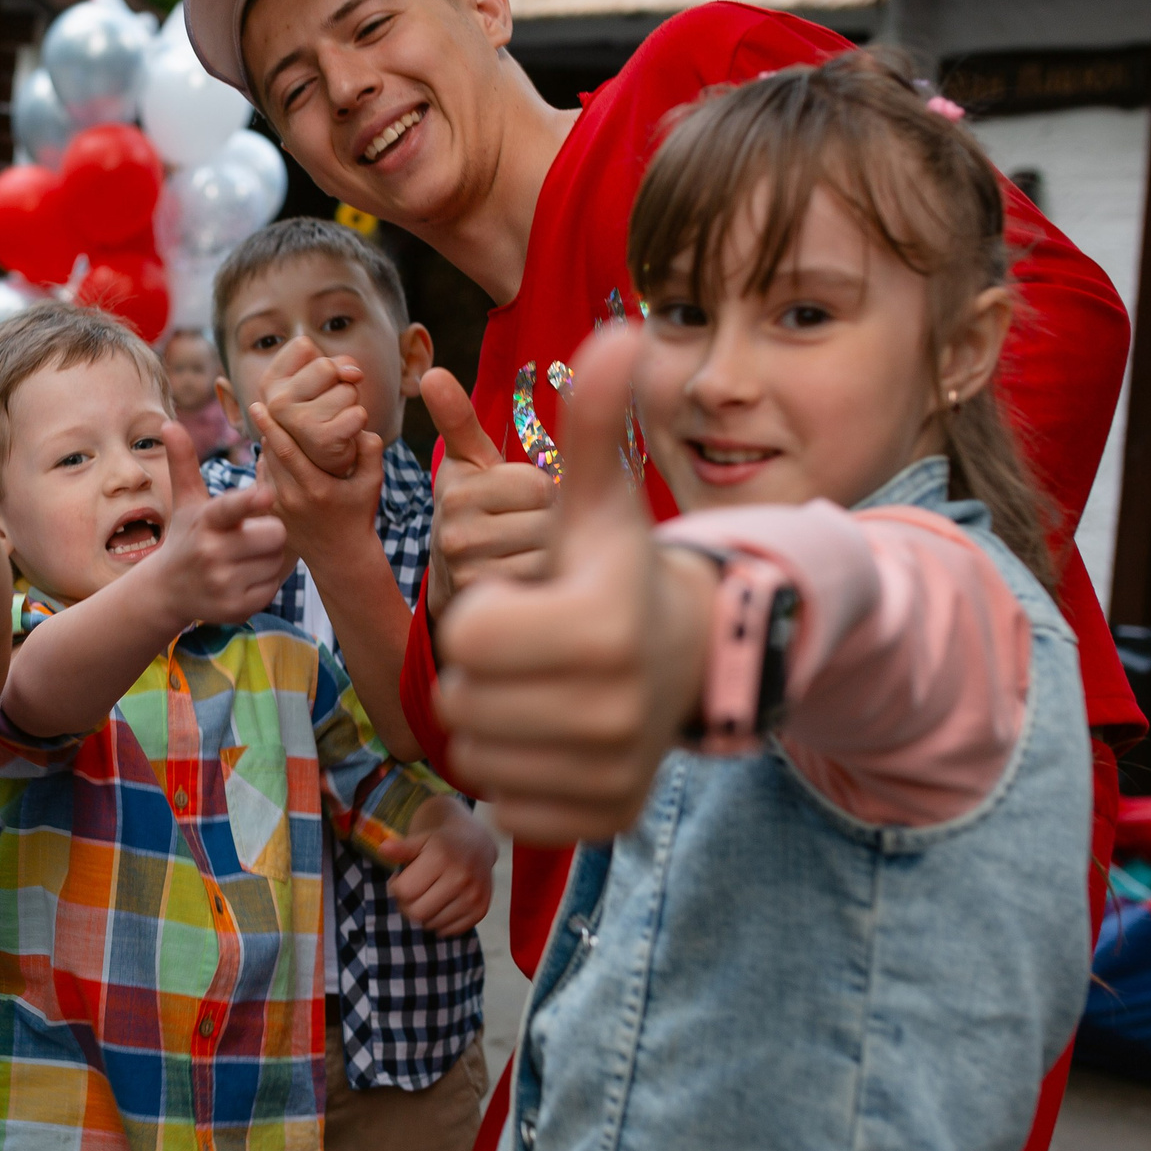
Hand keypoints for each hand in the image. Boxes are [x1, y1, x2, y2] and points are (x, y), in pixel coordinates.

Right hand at [142, 424, 294, 625]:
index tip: (267, 495)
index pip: (232, 508)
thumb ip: (184, 462)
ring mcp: (224, 584)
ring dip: (272, 556)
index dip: (251, 502)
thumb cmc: (185, 536)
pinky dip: (268, 579)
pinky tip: (247, 575)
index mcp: (205, 521)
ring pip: (279, 560)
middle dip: (271, 530)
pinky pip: (275, 586)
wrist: (167, 591)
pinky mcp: (237, 608)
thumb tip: (168, 422)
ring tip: (249, 554)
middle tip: (255, 532)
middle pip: (275, 533)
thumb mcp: (185, 500)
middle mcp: (212, 553)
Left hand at [249, 398, 383, 560]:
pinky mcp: (270, 514)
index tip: (259, 405)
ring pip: (263, 466)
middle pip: (270, 454)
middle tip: (267, 407)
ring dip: (266, 446)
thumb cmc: (360, 513)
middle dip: (268, 430)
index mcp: (316, 488)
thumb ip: (370, 449)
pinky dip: (266, 464)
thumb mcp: (373, 482)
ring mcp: (277, 508)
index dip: (270, 425)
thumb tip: (358, 422)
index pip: (285, 450)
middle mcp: (291, 499)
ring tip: (273, 429)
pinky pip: (262, 480)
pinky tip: (276, 455)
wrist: (341, 556)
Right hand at [256, 336, 369, 477]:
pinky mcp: (321, 439)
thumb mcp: (318, 384)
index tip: (314, 387)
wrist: (326, 470)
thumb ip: (333, 364)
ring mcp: (296, 422)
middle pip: (326, 366)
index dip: (319, 363)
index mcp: (268, 384)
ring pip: (347, 389)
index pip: (303, 346)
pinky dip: (359, 422)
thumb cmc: (323, 417)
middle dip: (339, 383)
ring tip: (335, 423)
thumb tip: (353, 373)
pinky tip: (345, 435)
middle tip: (328, 408)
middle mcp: (275, 402)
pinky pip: (358, 414)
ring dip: (350, 404)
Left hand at [378, 797, 498, 936]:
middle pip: (417, 912)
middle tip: (410, 893)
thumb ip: (401, 848)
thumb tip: (383, 849)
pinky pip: (449, 931)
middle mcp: (460, 878)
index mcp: (441, 858)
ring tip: (427, 897)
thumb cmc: (440, 844)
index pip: (404, 891)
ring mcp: (473, 896)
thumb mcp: (420, 840)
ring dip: (423, 916)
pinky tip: (441, 905)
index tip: (400, 880)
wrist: (476, 845)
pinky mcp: (481, 911)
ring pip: (432, 924)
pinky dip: (440, 923)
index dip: (395, 888)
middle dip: (406, 905)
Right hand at [422, 365, 557, 609]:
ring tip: (528, 560)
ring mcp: (466, 569)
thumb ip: (459, 420)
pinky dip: (544, 585)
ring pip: (548, 552)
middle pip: (547, 519)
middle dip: (551, 527)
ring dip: (552, 558)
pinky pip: (542, 584)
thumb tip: (432, 374)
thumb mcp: (471, 466)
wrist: (459, 588)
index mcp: (458, 488)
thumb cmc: (478, 515)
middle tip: (527, 536)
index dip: (544, 496)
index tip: (519, 507)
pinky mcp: (484, 605)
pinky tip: (530, 587)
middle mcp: (453, 528)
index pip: (539, 486)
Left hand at [436, 326, 714, 844]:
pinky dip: (515, 775)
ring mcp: (609, 772)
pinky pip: (503, 805)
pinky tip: (555, 737)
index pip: (468, 633)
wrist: (687, 661)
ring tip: (541, 687)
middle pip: (463, 699)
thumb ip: (592, 425)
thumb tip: (616, 331)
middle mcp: (612, 709)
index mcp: (601, 627)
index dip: (481, 609)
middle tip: (532, 646)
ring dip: (492, 720)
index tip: (526, 596)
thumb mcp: (595, 503)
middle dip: (481, 669)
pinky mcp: (601, 820)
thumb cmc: (615, 572)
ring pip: (475, 754)